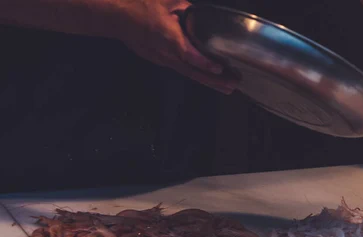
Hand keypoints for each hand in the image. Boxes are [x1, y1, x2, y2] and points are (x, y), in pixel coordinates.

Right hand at [114, 0, 237, 93]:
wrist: (115, 17)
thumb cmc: (139, 5)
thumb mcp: (166, 1)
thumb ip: (186, 10)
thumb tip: (201, 17)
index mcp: (166, 36)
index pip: (187, 53)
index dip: (203, 62)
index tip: (218, 68)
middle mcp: (165, 52)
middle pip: (192, 71)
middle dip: (213, 80)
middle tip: (232, 85)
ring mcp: (163, 59)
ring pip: (189, 74)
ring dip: (209, 82)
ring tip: (228, 88)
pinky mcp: (161, 61)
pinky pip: (183, 70)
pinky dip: (198, 76)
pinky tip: (211, 80)